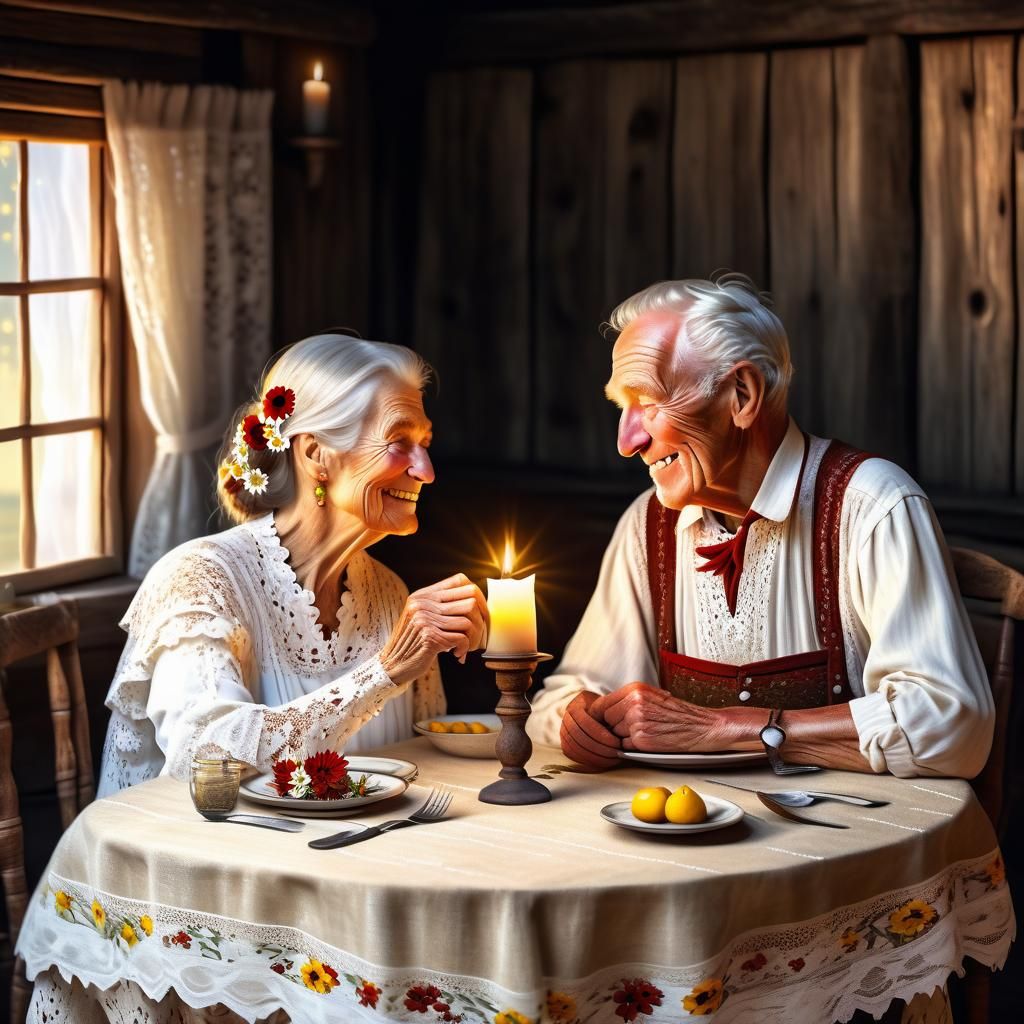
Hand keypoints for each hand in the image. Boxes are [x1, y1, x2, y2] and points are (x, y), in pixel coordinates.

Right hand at [380, 573, 488, 685]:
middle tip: (478, 633)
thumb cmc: (413, 642)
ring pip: (469, 621)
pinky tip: (457, 654)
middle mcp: (423, 603)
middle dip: (482, 619)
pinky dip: (465, 648)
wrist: (393, 665)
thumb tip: (477, 602)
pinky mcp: (430, 637)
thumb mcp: (422, 616)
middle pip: (470, 600)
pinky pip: (462, 638)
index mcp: (423, 595)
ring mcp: (426, 619)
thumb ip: (442, 606)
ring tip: (467, 647)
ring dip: (475, 638)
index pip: (460, 580)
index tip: (482, 612)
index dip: (478, 595)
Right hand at [559, 691, 621, 769]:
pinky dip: (589, 761)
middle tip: (616, 753)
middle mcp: (565, 721)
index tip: (617, 742)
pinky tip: (603, 762)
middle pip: (580, 739)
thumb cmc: (598, 709)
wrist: (586, 710)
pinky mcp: (566, 745)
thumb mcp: (603, 705)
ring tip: (611, 758)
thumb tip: (617, 730)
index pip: (586, 724)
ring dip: (595, 757)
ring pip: (576, 750)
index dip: (601, 735)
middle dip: (600, 748)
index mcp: (574, 709)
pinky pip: (575, 757)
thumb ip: (607, 714)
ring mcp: (564, 734)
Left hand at [591, 682, 746, 752]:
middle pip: (604, 719)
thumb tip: (605, 710)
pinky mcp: (642, 739)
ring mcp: (637, 721)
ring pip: (614, 734)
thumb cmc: (679, 713)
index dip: (600, 715)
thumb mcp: (652, 696)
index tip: (601, 721)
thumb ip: (628, 700)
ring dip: (624, 737)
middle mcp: (634, 703)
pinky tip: (650, 741)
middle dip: (613, 726)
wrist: (703, 726)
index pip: (601, 703)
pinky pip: (626, 747)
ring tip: (646, 732)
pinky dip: (634, 747)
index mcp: (635, 689)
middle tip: (632, 727)